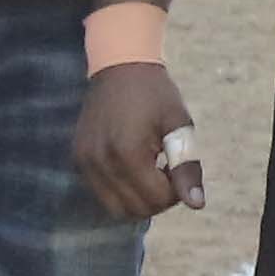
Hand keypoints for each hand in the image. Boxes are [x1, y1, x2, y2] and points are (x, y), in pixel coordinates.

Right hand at [73, 63, 203, 221]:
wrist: (119, 66)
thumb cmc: (154, 94)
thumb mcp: (178, 124)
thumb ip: (186, 166)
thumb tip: (196, 205)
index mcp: (127, 152)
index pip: (157, 199)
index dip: (175, 191)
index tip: (177, 166)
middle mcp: (101, 161)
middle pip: (136, 210)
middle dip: (157, 199)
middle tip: (165, 170)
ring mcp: (85, 162)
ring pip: (116, 208)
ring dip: (138, 199)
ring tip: (149, 170)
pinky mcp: (78, 159)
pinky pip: (101, 194)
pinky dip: (121, 191)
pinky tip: (132, 166)